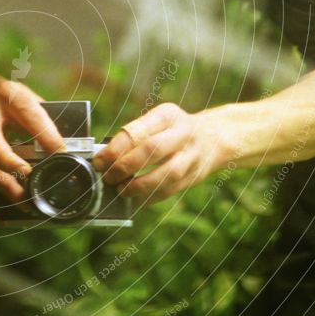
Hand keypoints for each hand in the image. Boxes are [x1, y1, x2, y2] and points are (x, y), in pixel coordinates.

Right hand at [0, 79, 64, 200]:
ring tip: (29, 206)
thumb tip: (68, 146)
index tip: (63, 154)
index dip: (46, 135)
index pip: (29, 114)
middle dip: (15, 169)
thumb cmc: (5, 98)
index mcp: (5, 99)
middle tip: (35, 185)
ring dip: (8, 190)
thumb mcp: (26, 97)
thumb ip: (44, 118)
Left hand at [92, 103, 227, 203]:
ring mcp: (192, 156)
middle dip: (125, 166)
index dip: (115, 149)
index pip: (138, 131)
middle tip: (108, 177)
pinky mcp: (194, 177)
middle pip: (151, 150)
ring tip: (121, 190)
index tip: (99, 161)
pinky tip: (135, 199)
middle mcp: (183, 134)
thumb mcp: (157, 121)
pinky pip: (170, 190)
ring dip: (138, 186)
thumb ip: (134, 135)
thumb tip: (104, 158)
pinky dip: (149, 197)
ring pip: (165, 174)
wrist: (215, 137)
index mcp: (167, 115)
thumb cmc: (172, 130)